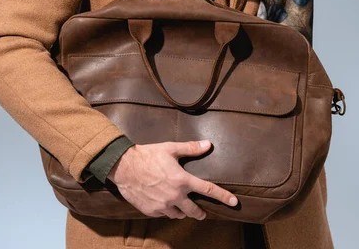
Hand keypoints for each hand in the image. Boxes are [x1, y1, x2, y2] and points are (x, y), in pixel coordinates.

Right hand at [107, 139, 237, 219]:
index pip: (208, 190)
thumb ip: (190, 148)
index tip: (234, 203)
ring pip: (179, 214)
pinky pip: (164, 214)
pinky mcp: (152, 211)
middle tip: (202, 213)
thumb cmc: (148, 155)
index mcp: (182, 180)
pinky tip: (164, 203)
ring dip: (182, 211)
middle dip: (200, 212)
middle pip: (194, 210)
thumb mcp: (171, 148)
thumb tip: (208, 144)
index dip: (223, 197)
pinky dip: (167, 210)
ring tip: (181, 207)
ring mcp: (163, 206)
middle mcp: (175, 196)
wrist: (124, 166)